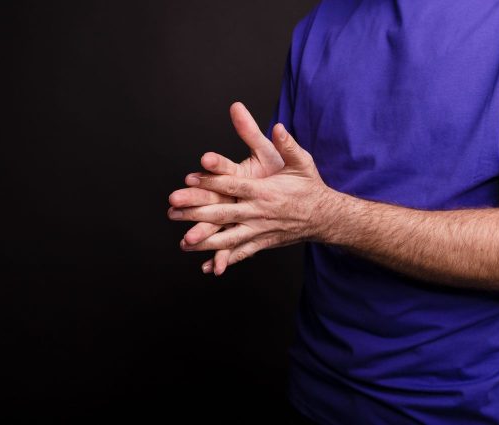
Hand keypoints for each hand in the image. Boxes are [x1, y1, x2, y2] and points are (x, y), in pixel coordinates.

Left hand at [168, 123, 333, 274]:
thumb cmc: (310, 187)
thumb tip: (279, 127)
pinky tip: (207, 267)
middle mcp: (259, 212)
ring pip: (228, 238)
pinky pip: (241, 253)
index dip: (210, 181)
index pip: (233, 185)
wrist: (325, 217)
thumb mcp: (302, 163)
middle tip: (172, 211)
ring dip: (204, 241)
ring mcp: (260, 230)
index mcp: (264, 191)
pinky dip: (225, 260)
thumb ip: (288, 146)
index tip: (189, 179)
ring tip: (183, 242)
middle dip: (196, 213)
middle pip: (223, 212)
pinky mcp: (263, 242)